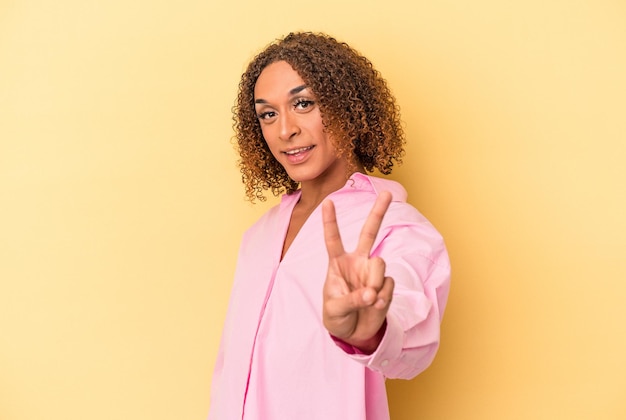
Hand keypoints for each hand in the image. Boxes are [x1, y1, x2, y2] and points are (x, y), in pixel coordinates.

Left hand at [322, 191, 394, 353]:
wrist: (354, 334)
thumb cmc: (337, 316)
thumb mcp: (335, 310)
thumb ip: (351, 300)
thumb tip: (372, 294)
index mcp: (338, 263)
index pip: (333, 239)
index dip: (330, 221)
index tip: (328, 202)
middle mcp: (358, 262)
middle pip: (369, 232)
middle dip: (379, 212)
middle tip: (388, 193)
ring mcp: (373, 272)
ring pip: (380, 263)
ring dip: (374, 282)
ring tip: (367, 299)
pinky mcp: (386, 285)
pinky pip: (388, 285)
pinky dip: (382, 297)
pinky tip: (374, 305)